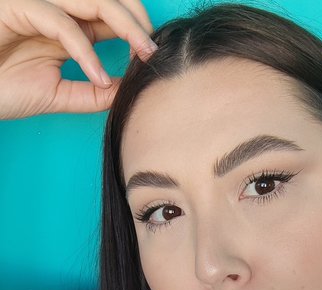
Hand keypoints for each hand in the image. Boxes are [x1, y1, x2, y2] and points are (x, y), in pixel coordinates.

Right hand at [0, 0, 156, 117]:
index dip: (136, 31)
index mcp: (67, 27)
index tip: (154, 58)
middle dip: (136, 21)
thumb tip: (129, 92)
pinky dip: (84, 50)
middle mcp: (55, 10)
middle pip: (106, 0)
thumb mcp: (58, 95)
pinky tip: (98, 75)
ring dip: (122, 24)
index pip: (110, 17)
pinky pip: (60, 22)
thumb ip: (93, 93)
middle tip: (154, 50)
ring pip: (90, 0)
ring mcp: (37, 4)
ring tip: (142, 54)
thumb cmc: (3, 90)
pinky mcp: (18, 7)